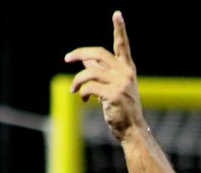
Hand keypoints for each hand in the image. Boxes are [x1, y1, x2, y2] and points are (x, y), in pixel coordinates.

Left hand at [65, 11, 143, 140]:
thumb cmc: (122, 110)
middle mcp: (126, 73)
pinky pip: (89, 87)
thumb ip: (100, 72)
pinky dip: (82, 92)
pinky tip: (84, 99)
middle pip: (98, 53)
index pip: (122, 46)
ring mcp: (121, 83)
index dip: (120, 29)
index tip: (117, 14)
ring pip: (90, 72)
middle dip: (79, 54)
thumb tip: (85, 60)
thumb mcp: (112, 87)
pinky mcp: (113, 94)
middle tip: (67, 59)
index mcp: (128, 69)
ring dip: (77, 81)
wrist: (133, 130)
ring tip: (75, 90)